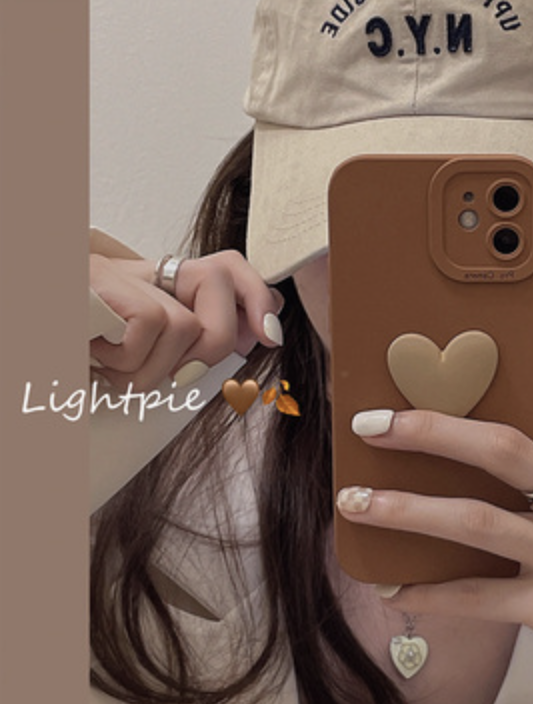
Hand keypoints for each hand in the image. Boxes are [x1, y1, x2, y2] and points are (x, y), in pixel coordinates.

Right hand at [90, 250, 283, 390]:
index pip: (224, 267)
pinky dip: (128, 361)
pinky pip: (151, 326)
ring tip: (110, 372)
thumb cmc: (77, 368)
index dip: (255, 293)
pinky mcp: (96, 281)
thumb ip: (195, 347)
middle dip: (216, 341)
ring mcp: (113, 273)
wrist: (29, 349)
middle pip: (218, 284)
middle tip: (170, 374)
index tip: (269, 333)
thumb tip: (259, 334)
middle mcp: (136, 272)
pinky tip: (94, 359)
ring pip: (183, 323)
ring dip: (150, 370)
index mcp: (152, 289)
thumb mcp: (143, 365)